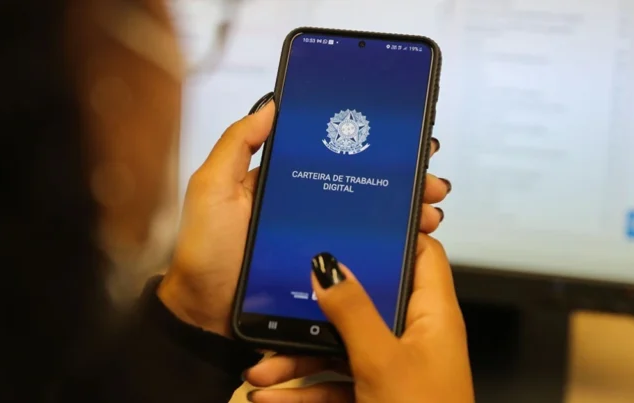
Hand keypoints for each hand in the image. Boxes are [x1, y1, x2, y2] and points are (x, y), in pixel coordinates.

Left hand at [158, 93, 451, 335]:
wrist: (205, 317)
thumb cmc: (204, 253)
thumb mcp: (212, 189)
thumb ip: (237, 144)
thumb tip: (271, 104)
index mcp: (284, 183)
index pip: (336, 157)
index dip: (371, 148)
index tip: (405, 142)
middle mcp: (306, 209)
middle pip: (364, 187)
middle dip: (403, 181)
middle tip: (429, 180)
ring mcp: (318, 242)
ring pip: (372, 221)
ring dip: (406, 214)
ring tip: (428, 212)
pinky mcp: (324, 274)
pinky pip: (363, 257)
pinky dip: (392, 249)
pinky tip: (412, 244)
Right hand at [244, 234, 472, 402]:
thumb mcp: (381, 362)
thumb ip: (354, 311)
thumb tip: (330, 266)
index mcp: (432, 316)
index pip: (422, 255)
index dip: (394, 233)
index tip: (353, 219)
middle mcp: (415, 337)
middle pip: (365, 303)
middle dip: (317, 310)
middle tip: (282, 303)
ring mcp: (393, 369)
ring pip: (340, 349)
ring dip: (298, 361)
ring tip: (260, 374)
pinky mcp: (375, 396)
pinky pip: (335, 385)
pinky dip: (305, 392)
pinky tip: (271, 400)